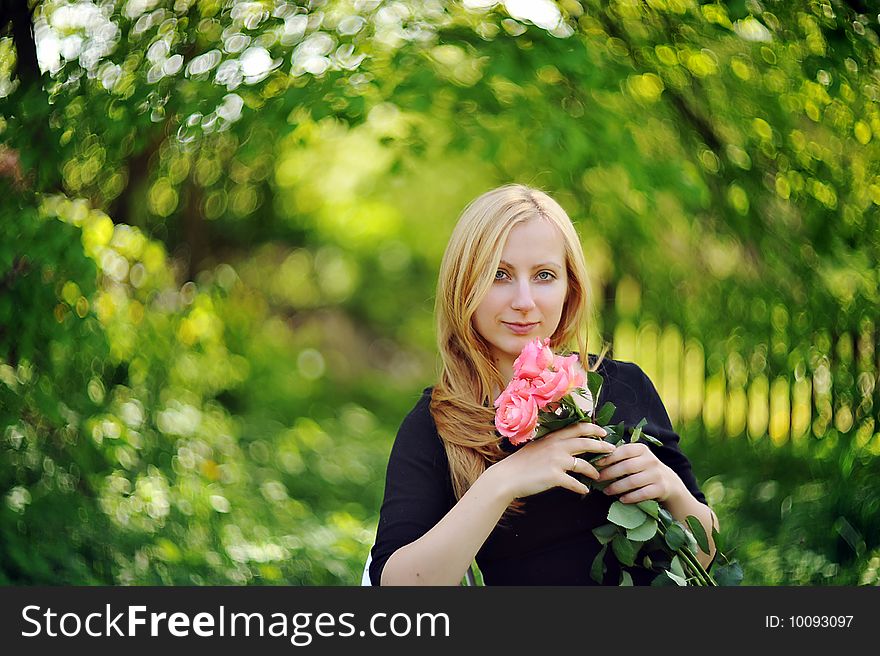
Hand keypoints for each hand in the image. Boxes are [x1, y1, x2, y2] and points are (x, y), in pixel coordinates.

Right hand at [486, 422, 614, 500]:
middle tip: (611, 450)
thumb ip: (553, 445)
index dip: (593, 429)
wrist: (507, 477)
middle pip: (586, 443)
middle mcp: (556, 446)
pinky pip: (574, 483)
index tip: (603, 433)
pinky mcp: (554, 477)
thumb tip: (567, 447)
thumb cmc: (520, 463)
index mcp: (552, 437)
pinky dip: (581, 487)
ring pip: (584, 464)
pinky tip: (585, 490)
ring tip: (598, 476)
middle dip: (601, 446)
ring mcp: (556, 461)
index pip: (578, 428)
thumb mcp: (537, 446)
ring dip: (594, 471)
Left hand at [593, 442, 687, 503]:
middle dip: (610, 474)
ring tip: (606, 491)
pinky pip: (643, 493)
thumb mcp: (636, 458)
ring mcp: (657, 474)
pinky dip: (631, 497)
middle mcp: (651, 460)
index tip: (596, 464)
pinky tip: (622, 500)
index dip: (609, 457)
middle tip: (598, 479)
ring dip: (617, 487)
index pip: (624, 451)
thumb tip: (595, 458)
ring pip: (633, 481)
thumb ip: (620, 456)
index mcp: (642, 449)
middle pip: (626, 467)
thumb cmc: (644, 469)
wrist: (669, 482)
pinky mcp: (661, 488)